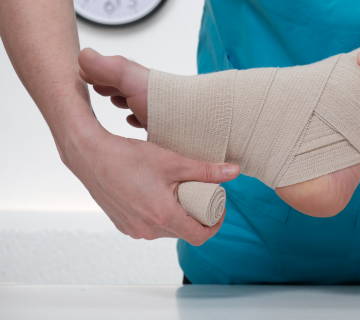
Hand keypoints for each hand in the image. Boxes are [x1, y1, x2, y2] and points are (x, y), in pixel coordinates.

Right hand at [61, 127, 239, 244]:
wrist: (91, 155)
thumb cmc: (130, 157)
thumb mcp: (174, 162)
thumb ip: (206, 170)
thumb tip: (234, 172)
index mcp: (163, 217)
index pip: (199, 236)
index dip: (214, 225)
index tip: (218, 208)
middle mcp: (147, 230)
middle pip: (184, 232)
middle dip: (196, 216)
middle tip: (201, 193)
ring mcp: (133, 229)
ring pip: (167, 229)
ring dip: (178, 215)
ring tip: (180, 192)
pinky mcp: (123, 224)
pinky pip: (150, 225)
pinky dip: (160, 214)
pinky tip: (160, 194)